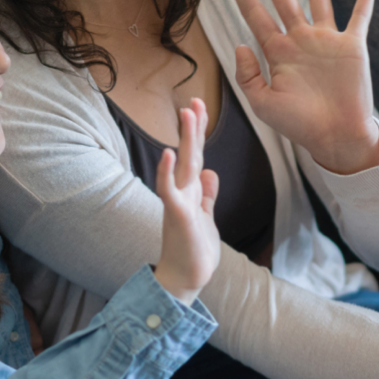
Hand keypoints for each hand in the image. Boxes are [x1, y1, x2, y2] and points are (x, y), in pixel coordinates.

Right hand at [153, 98, 221, 304]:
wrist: (184, 279)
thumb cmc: (193, 250)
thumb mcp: (205, 217)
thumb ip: (207, 195)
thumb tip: (211, 172)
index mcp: (191, 192)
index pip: (196, 156)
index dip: (198, 132)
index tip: (200, 107)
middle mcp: (183, 192)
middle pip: (189, 154)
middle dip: (193, 128)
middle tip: (195, 100)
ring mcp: (178, 202)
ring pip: (182, 165)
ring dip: (185, 139)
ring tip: (187, 113)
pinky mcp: (177, 216)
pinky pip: (169, 190)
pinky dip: (166, 172)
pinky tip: (166, 154)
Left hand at [224, 0, 378, 174]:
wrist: (336, 137)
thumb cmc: (299, 126)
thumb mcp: (263, 105)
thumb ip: (248, 76)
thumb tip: (241, 44)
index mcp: (277, 52)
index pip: (255, 13)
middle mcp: (300, 40)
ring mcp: (327, 41)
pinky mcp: (352, 47)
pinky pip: (359, 17)